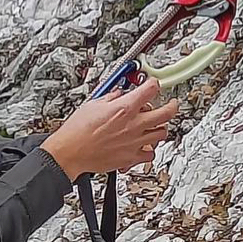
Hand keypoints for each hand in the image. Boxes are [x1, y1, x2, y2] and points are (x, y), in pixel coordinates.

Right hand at [41, 77, 178, 180]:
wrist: (70, 153)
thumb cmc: (77, 130)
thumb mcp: (92, 104)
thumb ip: (111, 98)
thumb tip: (118, 94)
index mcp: (124, 108)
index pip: (150, 89)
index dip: (155, 83)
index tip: (155, 84)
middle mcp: (134, 124)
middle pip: (166, 113)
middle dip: (172, 105)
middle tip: (172, 104)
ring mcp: (135, 142)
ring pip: (162, 133)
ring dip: (161, 127)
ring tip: (157, 125)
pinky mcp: (131, 158)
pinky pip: (150, 154)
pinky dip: (150, 149)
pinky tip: (144, 145)